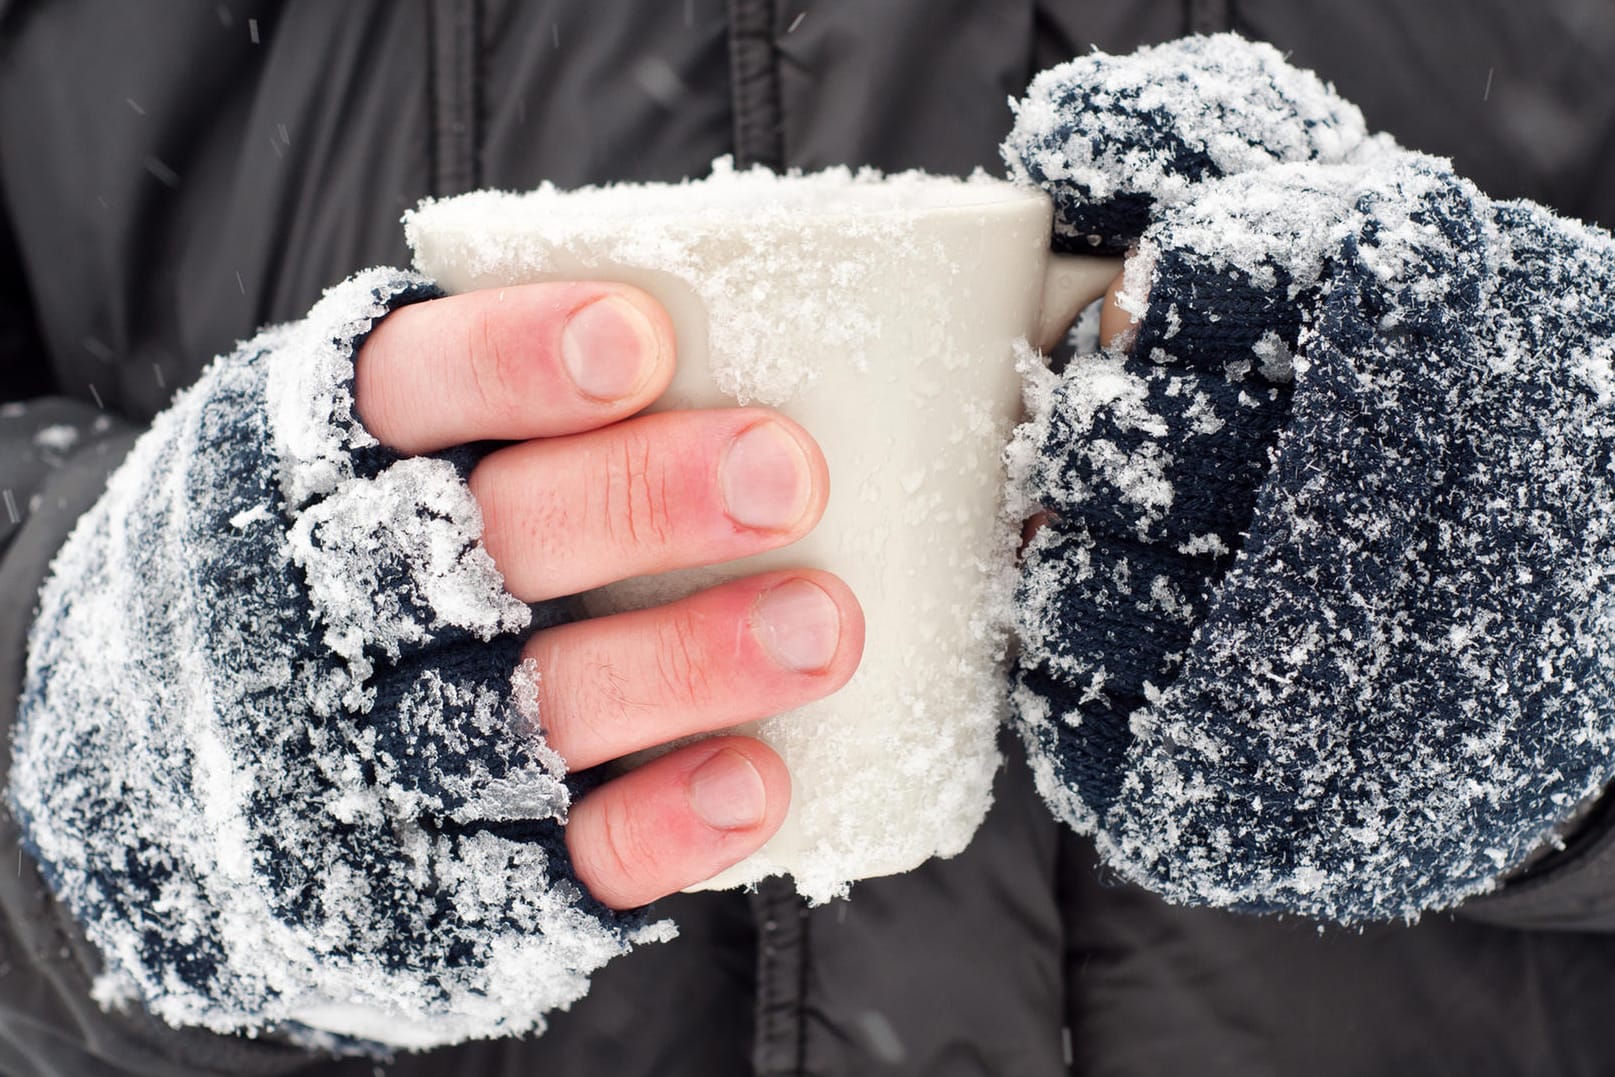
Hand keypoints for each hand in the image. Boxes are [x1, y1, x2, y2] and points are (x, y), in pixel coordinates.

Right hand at [354, 282, 864, 908]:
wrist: (187, 771)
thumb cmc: (361, 552)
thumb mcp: (378, 446)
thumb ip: (508, 401)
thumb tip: (728, 328)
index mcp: (321, 462)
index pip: (406, 391)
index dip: (513, 362)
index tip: (640, 340)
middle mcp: (336, 607)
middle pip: (484, 547)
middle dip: (638, 503)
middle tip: (786, 474)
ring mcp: (383, 751)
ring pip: (534, 708)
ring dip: (686, 663)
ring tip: (822, 626)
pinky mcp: (445, 875)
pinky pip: (556, 856)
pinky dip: (659, 823)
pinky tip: (756, 780)